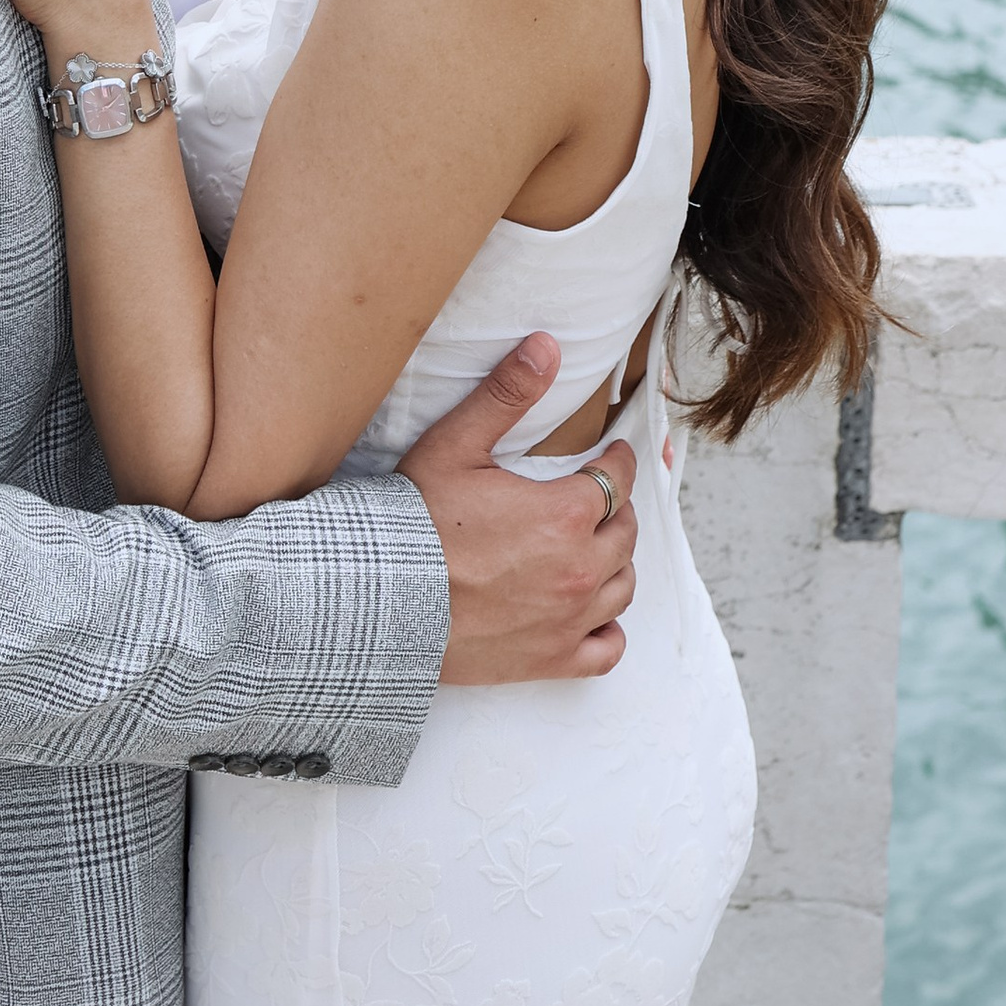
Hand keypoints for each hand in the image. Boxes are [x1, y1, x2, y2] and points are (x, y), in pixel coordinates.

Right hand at [398, 333, 635, 685]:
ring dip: (616, 562)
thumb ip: (506, 394)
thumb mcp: (456, 444)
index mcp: (564, 514)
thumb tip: (545, 346)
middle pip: (624, 533)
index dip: (617, 462)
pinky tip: (595, 615)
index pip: (614, 481)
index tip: (613, 454)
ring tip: (598, 547)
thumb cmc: (414, 522)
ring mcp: (569, 619)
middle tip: (601, 497)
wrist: (382, 601)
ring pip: (623, 587)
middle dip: (616, 509)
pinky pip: (607, 649)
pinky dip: (609, 630)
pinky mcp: (551, 659)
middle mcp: (579, 568)